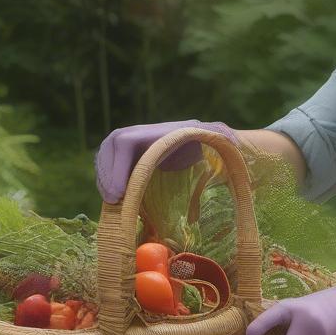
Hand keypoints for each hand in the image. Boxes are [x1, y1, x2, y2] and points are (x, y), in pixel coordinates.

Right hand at [95, 120, 237, 202]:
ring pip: (104, 158)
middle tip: (112, 202)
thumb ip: (220, 137)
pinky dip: (106, 182)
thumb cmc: (205, 143)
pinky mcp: (123, 156)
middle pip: (108, 150)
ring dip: (103, 181)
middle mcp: (137, 133)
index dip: (117, 167)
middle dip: (106, 176)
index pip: (125, 142)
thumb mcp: (213, 138)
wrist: (198, 141)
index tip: (119, 192)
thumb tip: (232, 140)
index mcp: (156, 130)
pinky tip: (114, 201)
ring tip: (112, 204)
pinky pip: (107, 167)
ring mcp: (127, 143)